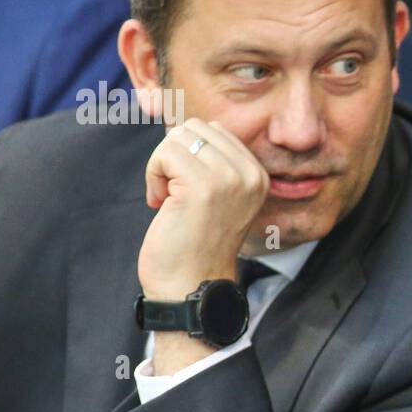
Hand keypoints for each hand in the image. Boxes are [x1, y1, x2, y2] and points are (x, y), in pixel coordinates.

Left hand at [138, 118, 268, 299]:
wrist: (191, 284)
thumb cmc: (195, 243)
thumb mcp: (218, 196)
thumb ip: (214, 163)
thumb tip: (183, 127)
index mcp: (258, 175)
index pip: (214, 130)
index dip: (189, 154)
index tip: (186, 190)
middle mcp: (250, 174)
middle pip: (195, 127)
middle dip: (173, 156)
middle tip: (172, 192)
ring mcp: (229, 178)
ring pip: (178, 137)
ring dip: (161, 166)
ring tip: (167, 199)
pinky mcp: (202, 186)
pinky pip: (165, 154)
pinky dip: (153, 176)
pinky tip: (160, 203)